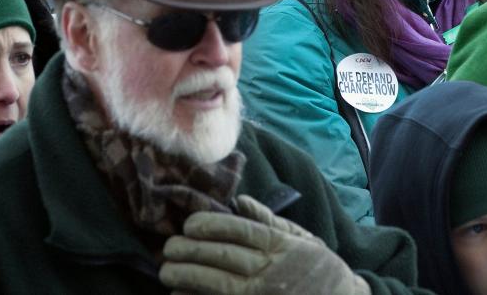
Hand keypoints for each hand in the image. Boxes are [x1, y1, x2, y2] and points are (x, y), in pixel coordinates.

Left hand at [159, 198, 370, 294]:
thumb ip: (269, 222)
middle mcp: (272, 270)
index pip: (241, 231)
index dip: (212, 225)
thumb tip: (239, 201)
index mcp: (282, 246)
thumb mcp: (302, 239)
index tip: (189, 223)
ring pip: (220, 284)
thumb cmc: (320, 269)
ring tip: (167, 270)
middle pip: (225, 257)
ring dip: (189, 277)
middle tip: (169, 247)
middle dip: (192, 251)